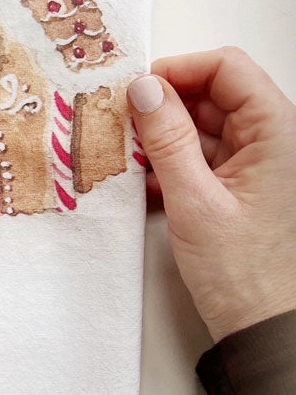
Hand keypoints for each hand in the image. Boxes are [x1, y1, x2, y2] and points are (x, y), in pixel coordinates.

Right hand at [127, 47, 295, 343]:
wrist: (262, 325)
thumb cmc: (243, 271)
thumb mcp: (194, 200)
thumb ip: (167, 140)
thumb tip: (142, 90)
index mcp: (277, 132)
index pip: (227, 69)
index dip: (179, 70)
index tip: (135, 90)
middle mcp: (270, 141)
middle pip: (209, 96)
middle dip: (161, 107)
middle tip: (117, 124)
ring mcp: (253, 164)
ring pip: (199, 128)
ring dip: (159, 139)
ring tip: (123, 158)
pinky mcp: (235, 188)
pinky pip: (197, 159)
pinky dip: (167, 165)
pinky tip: (142, 184)